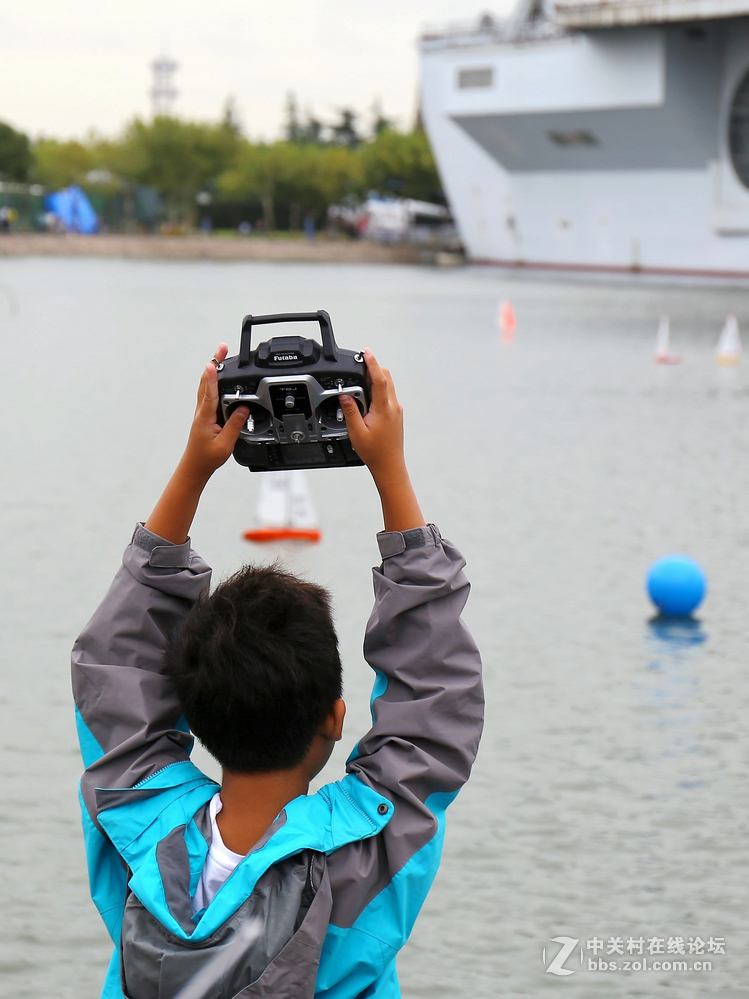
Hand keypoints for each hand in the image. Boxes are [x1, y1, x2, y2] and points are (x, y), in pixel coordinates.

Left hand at [144, 344, 248, 544]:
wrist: (194, 468)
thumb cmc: (207, 459)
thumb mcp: (225, 444)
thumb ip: (235, 425)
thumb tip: (244, 409)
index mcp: (205, 418)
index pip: (209, 393)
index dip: (212, 377)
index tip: (213, 362)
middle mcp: (201, 412)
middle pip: (206, 382)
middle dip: (214, 363)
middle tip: (222, 348)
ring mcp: (201, 412)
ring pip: (206, 386)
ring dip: (213, 370)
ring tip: (221, 356)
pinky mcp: (204, 415)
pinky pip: (208, 394)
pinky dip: (213, 381)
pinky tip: (218, 377)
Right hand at [340, 349, 424, 531]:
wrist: (390, 465)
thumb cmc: (375, 452)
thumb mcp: (356, 432)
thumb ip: (350, 411)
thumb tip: (345, 395)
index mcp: (384, 409)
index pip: (379, 379)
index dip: (372, 363)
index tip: (367, 352)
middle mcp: (393, 406)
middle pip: (386, 378)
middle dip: (374, 368)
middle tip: (360, 363)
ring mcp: (396, 410)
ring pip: (387, 386)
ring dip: (376, 379)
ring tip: (360, 381)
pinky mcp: (396, 414)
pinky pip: (387, 395)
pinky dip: (378, 390)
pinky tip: (367, 397)